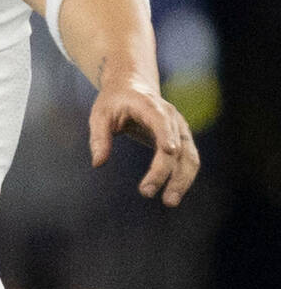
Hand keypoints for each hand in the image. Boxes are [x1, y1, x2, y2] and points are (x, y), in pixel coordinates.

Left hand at [88, 75, 199, 206]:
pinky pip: (188, 161)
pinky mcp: (182, 140)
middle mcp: (170, 117)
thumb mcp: (100, 114)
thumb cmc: (113, 101)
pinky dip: (184, 177)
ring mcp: (179, 129)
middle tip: (146, 192)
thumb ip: (99, 137)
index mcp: (149, 105)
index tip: (167, 151)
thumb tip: (98, 163)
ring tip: (169, 202)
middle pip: (176, 145)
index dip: (165, 134)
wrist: (132, 86)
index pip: (160, 120)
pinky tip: (173, 194)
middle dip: (165, 170)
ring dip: (183, 180)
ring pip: (189, 156)